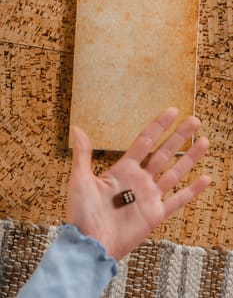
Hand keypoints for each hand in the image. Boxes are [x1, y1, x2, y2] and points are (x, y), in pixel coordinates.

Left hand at [66, 107, 209, 259]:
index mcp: (123, 169)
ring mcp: (149, 196)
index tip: (172, 111)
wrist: (89, 244)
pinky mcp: (156, 214)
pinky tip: (205, 178)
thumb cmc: (81, 213)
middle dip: (180, 136)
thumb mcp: (80, 179)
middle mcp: (139, 180)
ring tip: (204, 141)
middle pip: (164, 153)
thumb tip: (77, 128)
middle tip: (194, 121)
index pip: (145, 141)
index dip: (159, 126)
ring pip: (175, 172)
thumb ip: (83, 154)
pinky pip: (178, 200)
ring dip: (190, 158)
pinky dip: (192, 190)